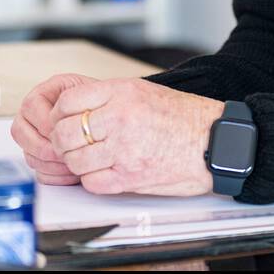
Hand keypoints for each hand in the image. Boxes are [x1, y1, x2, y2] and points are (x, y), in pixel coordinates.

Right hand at [11, 73, 96, 184]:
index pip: (30, 106)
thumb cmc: (101, 104)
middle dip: (45, 146)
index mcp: (43, 94)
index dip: (45, 121)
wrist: (111, 120)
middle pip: (20, 133)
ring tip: (73, 161)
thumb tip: (60, 127)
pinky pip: (39, 172)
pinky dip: (55, 175)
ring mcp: (34, 139)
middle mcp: (32, 116)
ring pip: (29, 155)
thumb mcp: (91, 93)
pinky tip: (72, 171)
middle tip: (65, 151)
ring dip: (51, 163)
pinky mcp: (41, 160)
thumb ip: (75, 102)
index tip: (64, 129)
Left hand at [47, 78, 225, 195]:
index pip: (67, 102)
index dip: (59, 114)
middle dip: (62, 141)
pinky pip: (92, 182)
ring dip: (77, 162)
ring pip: (75, 160)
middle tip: (70, 144)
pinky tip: (103, 172)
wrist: (214, 141)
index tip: (63, 120)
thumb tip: (75, 109)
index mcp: (122, 93)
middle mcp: (120, 118)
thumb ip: (109, 97)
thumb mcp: (143, 90)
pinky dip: (93, 180)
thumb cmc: (183, 116)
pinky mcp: (131, 176)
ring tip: (89, 158)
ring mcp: (124, 149)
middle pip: (65, 133)